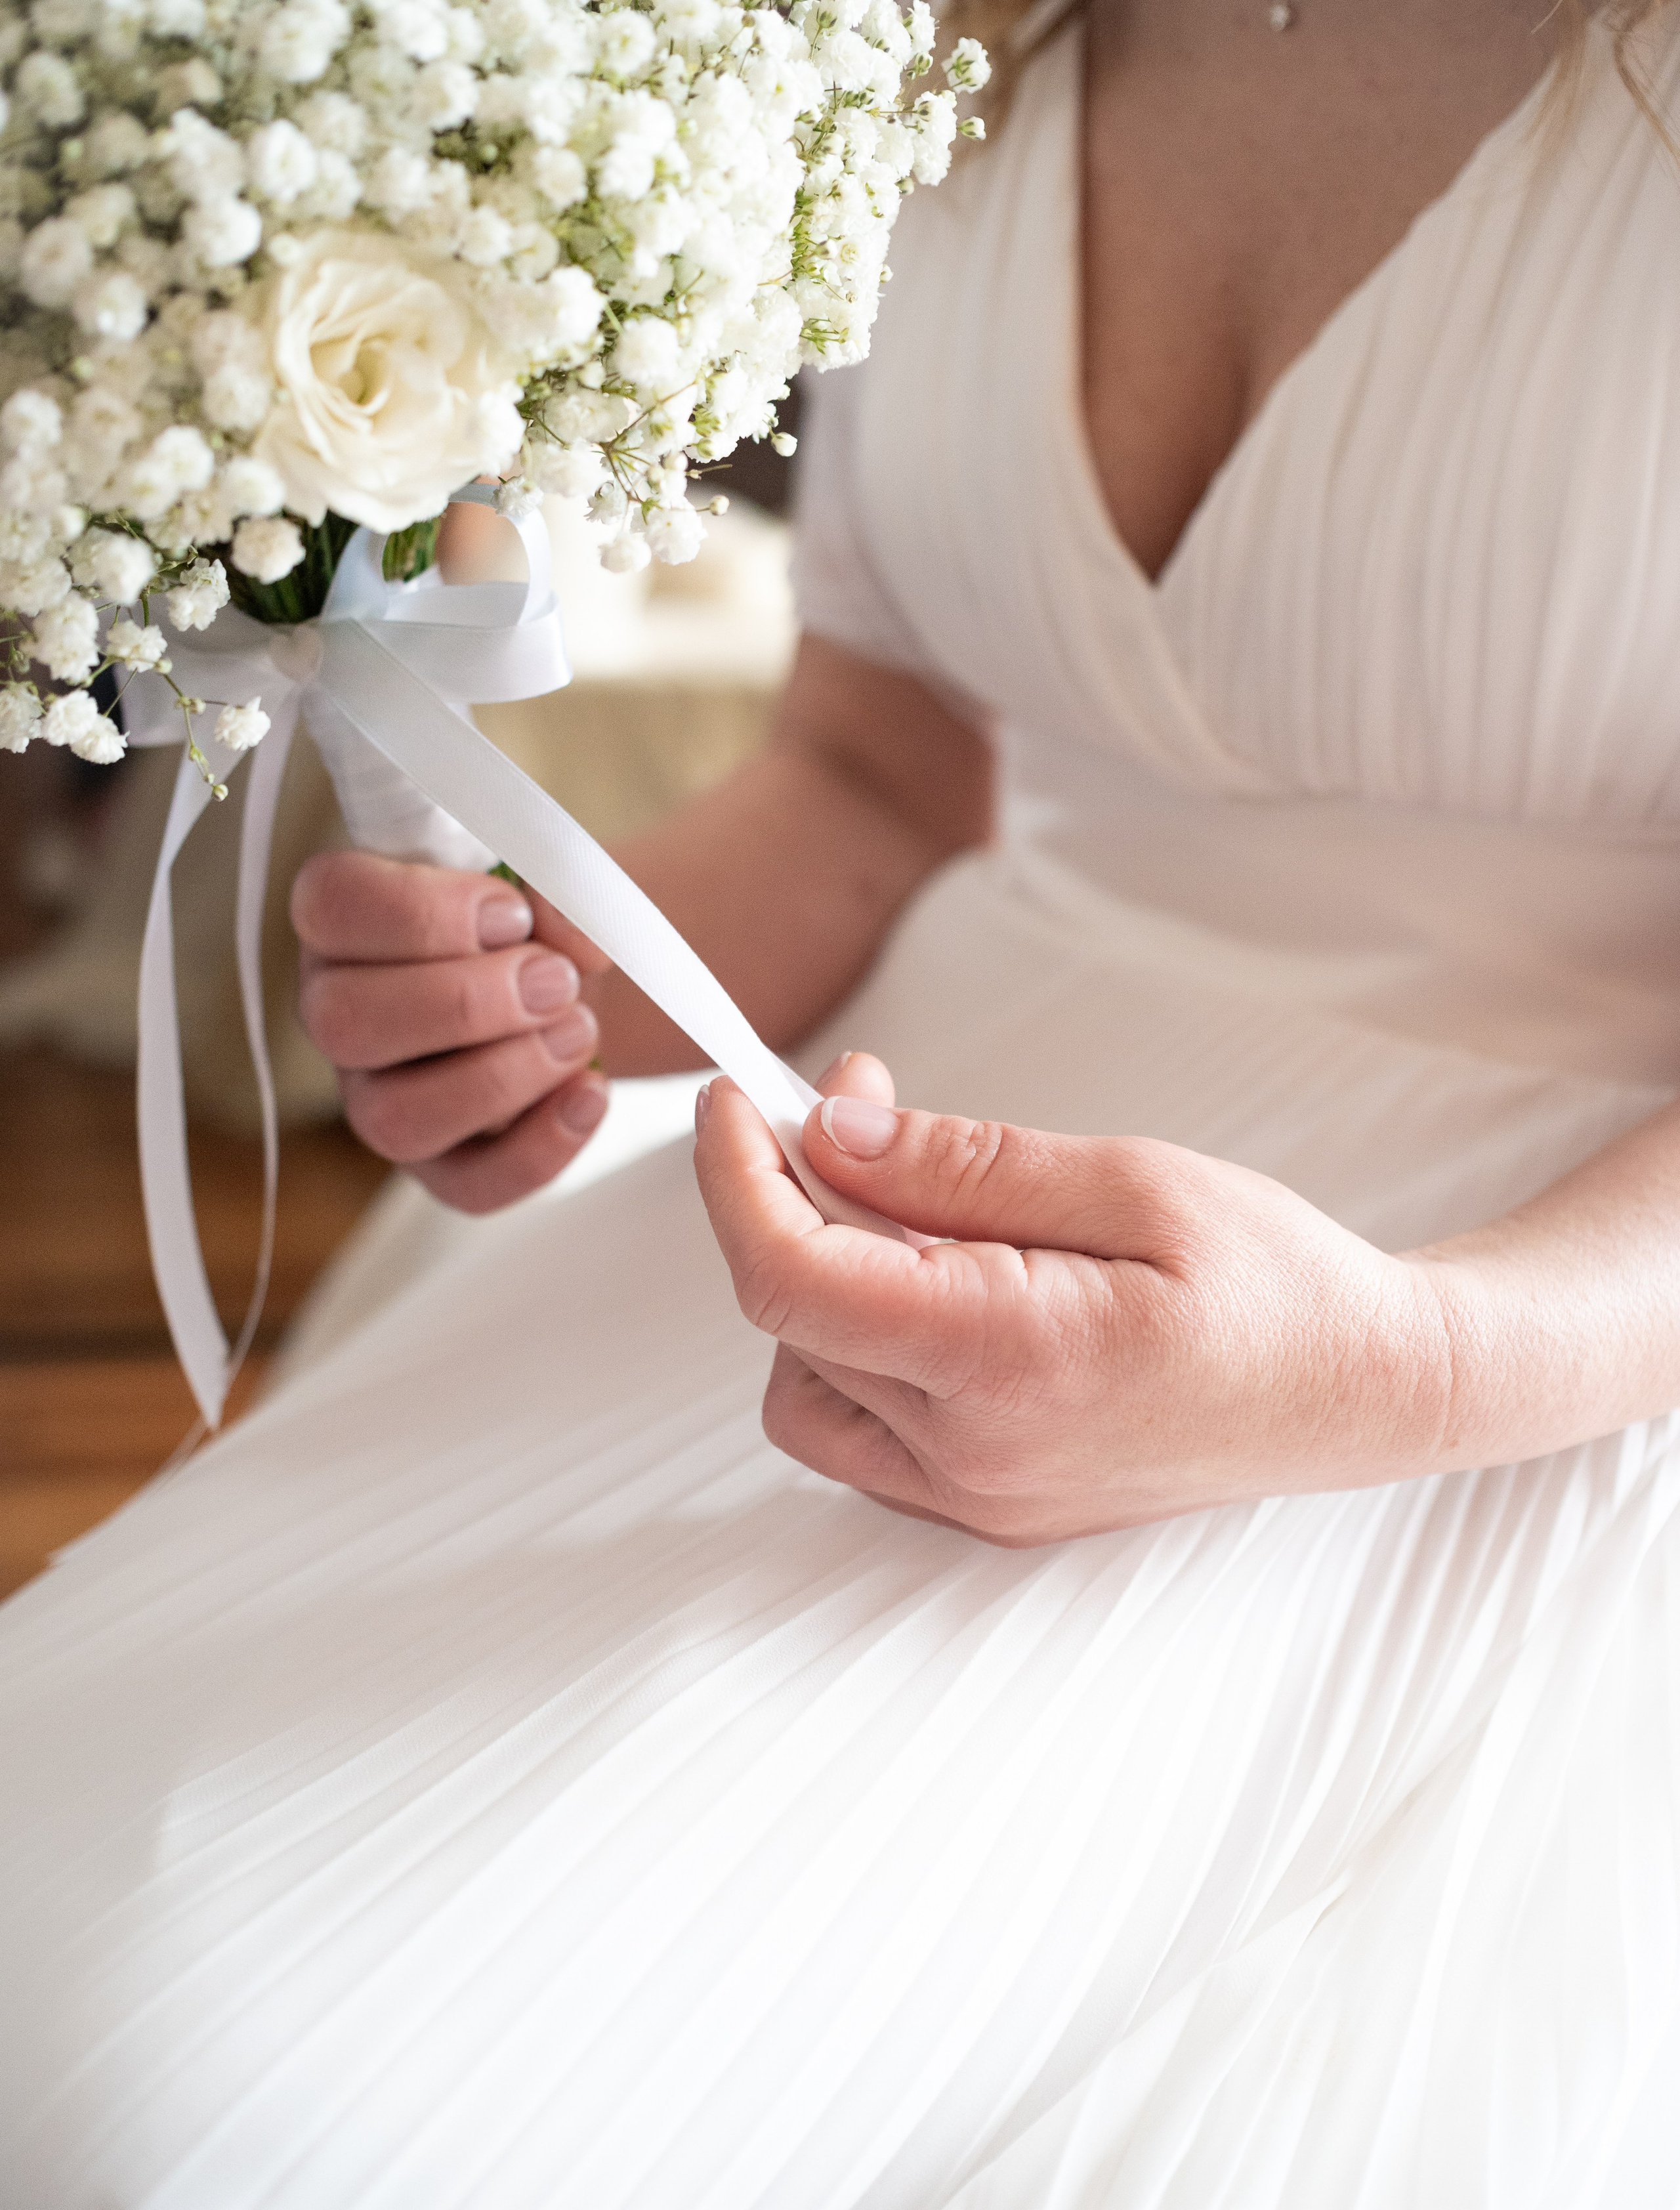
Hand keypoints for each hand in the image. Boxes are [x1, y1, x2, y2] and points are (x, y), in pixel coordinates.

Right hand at [292, 849, 612, 1212]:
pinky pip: (467, 1186)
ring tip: (576, 1032)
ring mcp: (378, 1098)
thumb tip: (574, 947)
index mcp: (346, 922)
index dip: (423, 911)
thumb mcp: (542, 880)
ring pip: (393, 1117)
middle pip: (344, 1022)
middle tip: (554, 982)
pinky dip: (541, 1147)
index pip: (330, 905)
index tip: (512, 913)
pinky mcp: (438, 1165)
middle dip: (466, 1002)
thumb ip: (552, 885)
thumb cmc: (532, 924)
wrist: (571, 986)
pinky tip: (589, 1094)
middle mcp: (340, 1014)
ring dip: (503, 1075)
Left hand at [693, 1065, 1463, 1544]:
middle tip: (865, 1100)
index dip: (737, 1177)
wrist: (1365, 1394)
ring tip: (907, 1196)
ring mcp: (977, 1498)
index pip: (791, 1278)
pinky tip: (925, 1280)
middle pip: (791, 1317)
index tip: (739, 1100)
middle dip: (794, 1192)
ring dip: (817, 1275)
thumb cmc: (1277, 1283)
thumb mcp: (1131, 1180)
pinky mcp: (987, 1508)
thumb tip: (832, 1134)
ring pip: (807, 1381)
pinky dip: (854, 1344)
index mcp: (1010, 1362)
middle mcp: (974, 1456)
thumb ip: (965, 1166)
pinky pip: (858, 1432)